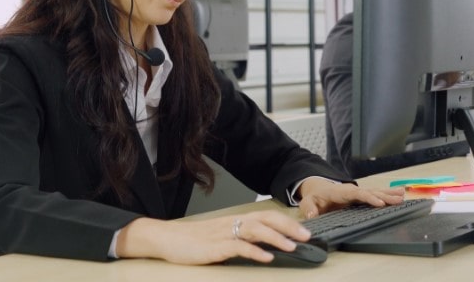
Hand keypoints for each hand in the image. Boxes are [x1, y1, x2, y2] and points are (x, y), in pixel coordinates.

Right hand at [115, 210, 310, 264]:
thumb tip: (267, 245)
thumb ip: (243, 238)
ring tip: (291, 247)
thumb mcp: (223, 236)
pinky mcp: (214, 247)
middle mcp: (233, 223)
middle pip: (266, 219)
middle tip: (306, 237)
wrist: (167, 239)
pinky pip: (238, 247)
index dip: (287, 222)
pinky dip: (254, 252)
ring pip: (255, 230)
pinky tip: (266, 257)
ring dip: (276, 238)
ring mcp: (224, 234)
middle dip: (288, 227)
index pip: (267, 215)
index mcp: (237, 220)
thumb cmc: (196, 239)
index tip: (305, 230)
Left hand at [296, 177, 405, 218]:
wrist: (317, 190)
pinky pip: (376, 195)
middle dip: (384, 195)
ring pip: (375, 191)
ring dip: (389, 193)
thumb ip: (309, 208)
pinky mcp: (361, 196)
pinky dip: (388, 194)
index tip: (380, 202)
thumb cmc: (315, 197)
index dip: (369, 197)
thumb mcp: (308, 202)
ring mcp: (357, 193)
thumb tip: (313, 215)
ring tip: (403, 195)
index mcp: (341, 191)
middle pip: (370, 191)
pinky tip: (399, 195)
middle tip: (398, 199)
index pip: (357, 194)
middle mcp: (352, 190)